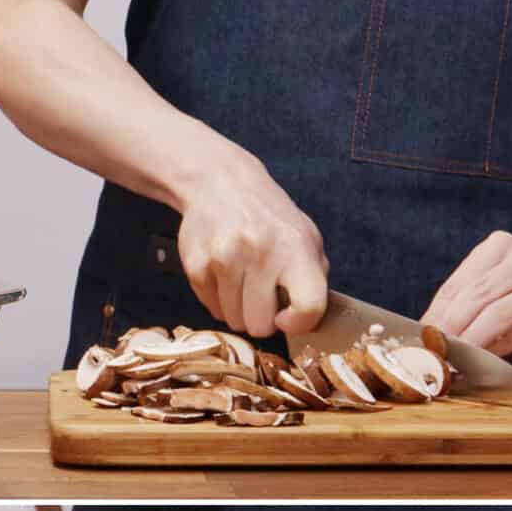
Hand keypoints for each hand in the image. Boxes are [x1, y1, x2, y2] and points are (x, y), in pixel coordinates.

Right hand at [174, 152, 328, 339]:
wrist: (220, 184)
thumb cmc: (269, 219)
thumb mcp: (306, 238)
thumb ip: (314, 279)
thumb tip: (307, 322)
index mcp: (296, 248)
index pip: (308, 307)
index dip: (299, 323)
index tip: (288, 317)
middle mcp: (261, 252)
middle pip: (261, 326)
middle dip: (261, 318)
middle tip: (261, 294)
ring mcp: (225, 259)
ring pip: (234, 322)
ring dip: (239, 310)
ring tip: (242, 280)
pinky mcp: (197, 266)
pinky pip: (212, 310)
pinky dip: (219, 300)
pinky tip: (224, 274)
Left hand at [423, 232, 511, 378]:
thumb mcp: (486, 304)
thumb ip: (459, 311)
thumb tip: (422, 333)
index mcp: (504, 246)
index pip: (459, 282)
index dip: (435, 313)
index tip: (417, 337)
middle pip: (477, 295)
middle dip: (448, 327)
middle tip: (430, 352)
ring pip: (496, 314)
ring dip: (468, 341)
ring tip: (449, 359)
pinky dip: (495, 352)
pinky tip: (480, 363)